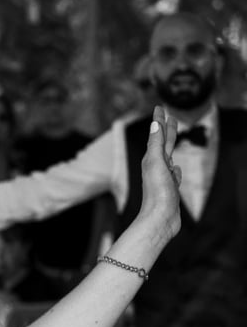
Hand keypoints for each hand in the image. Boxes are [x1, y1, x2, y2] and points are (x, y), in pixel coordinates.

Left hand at [139, 105, 181, 245]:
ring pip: (168, 158)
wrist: (159, 219)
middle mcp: (156, 167)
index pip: (156, 135)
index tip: (159, 107)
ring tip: (171, 140)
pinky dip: (175, 170)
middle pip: (162, 144)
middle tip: (169, 117)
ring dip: (170, 148)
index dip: (159, 121)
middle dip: (165, 130)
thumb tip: (155, 124)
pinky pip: (174, 175)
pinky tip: (175, 170)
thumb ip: (156, 143)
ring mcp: (163, 179)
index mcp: (151, 159)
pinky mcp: (170, 190)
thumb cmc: (157, 192)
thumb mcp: (156, 163)